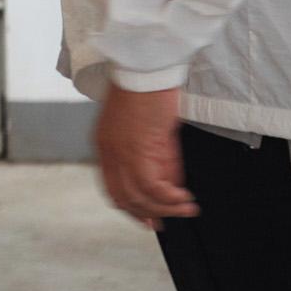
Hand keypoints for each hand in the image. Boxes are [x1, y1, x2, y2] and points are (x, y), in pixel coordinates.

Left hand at [93, 85, 198, 230]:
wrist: (145, 68)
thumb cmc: (148, 90)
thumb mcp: (146, 128)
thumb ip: (154, 156)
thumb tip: (170, 181)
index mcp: (104, 146)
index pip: (112, 188)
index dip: (130, 207)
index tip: (148, 218)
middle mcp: (108, 152)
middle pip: (123, 197)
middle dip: (146, 214)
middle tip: (166, 222)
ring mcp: (120, 153)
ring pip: (140, 196)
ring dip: (165, 208)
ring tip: (186, 208)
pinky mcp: (137, 150)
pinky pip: (153, 186)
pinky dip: (170, 197)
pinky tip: (185, 198)